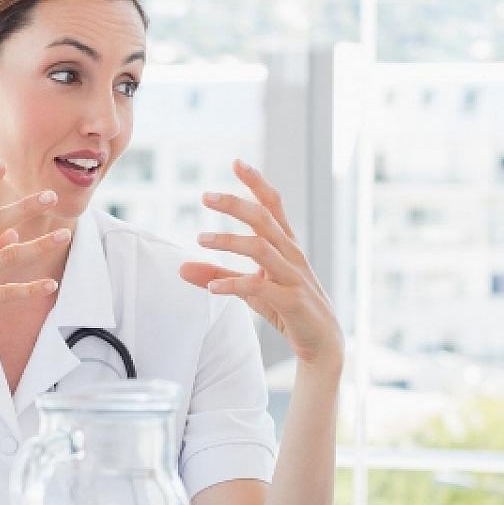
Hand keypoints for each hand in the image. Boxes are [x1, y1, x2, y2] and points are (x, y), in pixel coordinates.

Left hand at [182, 160, 343, 366]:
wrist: (322, 341)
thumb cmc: (287, 307)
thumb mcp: (250, 289)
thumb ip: (218, 275)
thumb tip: (181, 267)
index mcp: (286, 245)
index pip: (273, 205)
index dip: (256, 182)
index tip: (237, 163)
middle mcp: (291, 254)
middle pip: (264, 218)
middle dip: (235, 203)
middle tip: (205, 196)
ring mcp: (293, 276)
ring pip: (261, 248)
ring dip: (228, 241)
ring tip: (200, 239)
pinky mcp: (291, 301)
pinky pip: (260, 287)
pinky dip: (234, 284)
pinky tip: (212, 289)